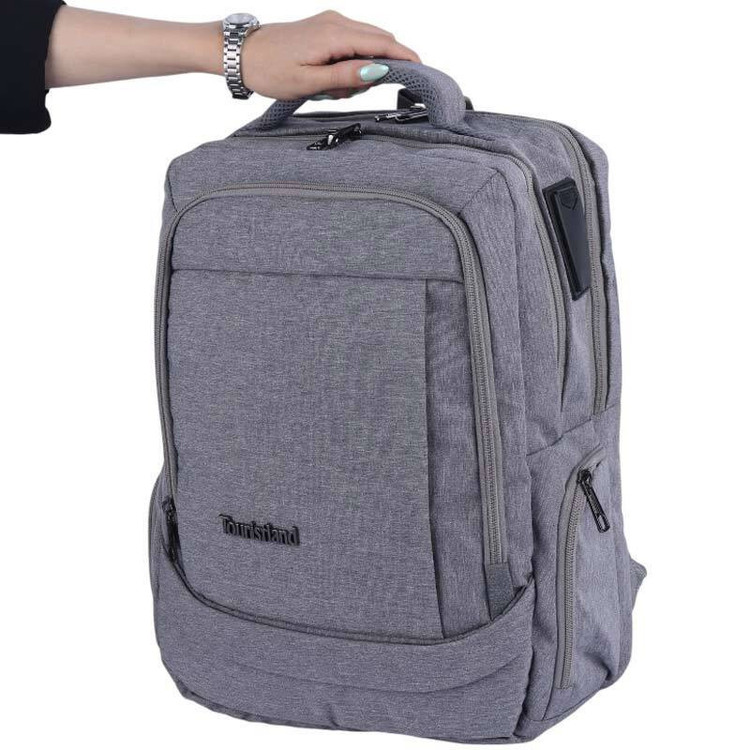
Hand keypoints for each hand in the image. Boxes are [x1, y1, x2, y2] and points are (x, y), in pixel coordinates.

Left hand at [240, 11, 419, 99]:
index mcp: (334, 35)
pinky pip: (352, 44)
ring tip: (332, 88)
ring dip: (360, 69)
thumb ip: (346, 76)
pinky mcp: (326, 28)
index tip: (422, 71)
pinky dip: (351, 63)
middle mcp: (336, 22)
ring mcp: (331, 22)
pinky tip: (331, 79)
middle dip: (378, 69)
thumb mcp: (309, 82)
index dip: (405, 58)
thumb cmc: (269, 70)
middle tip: (352, 92)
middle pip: (379, 42)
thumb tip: (378, 70)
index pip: (383, 44)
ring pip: (366, 44)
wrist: (242, 54)